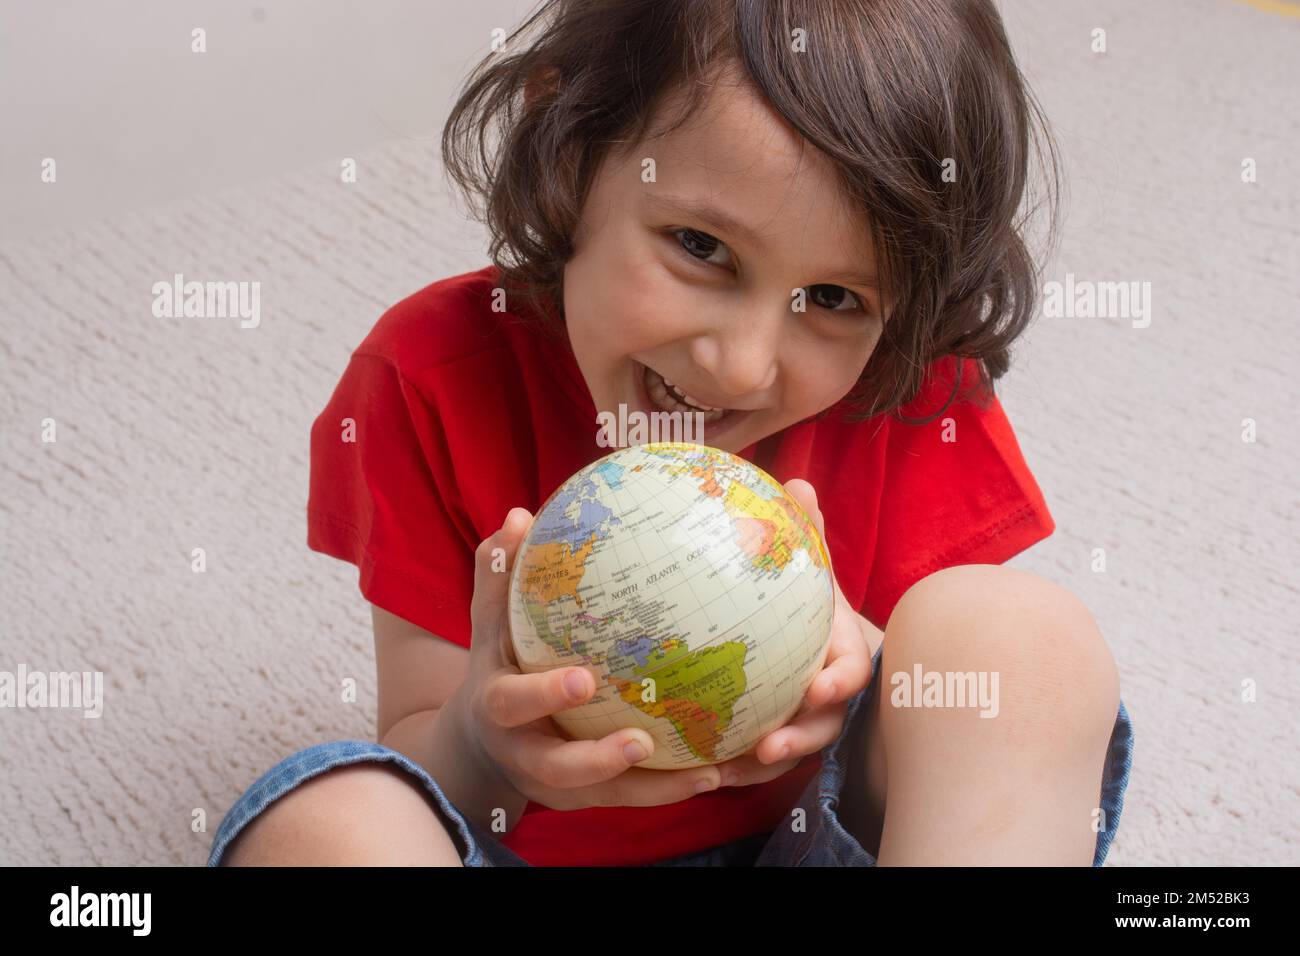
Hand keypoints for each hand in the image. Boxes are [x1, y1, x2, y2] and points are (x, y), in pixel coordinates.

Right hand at [443, 507, 724, 817]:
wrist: (483, 743)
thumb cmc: (499, 663)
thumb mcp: (490, 623)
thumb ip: (498, 574)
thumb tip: (519, 516)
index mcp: (499, 707)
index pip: (513, 703)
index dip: (544, 695)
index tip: (584, 679)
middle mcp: (525, 753)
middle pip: (558, 768)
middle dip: (598, 760)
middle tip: (643, 740)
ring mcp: (558, 784)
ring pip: (607, 795)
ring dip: (655, 787)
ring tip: (706, 771)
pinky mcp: (589, 799)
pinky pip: (633, 797)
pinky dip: (672, 787)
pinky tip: (717, 770)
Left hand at [711, 478, 879, 787]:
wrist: (827, 643)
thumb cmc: (815, 603)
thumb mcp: (814, 569)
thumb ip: (807, 532)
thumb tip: (797, 481)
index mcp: (843, 655)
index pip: (852, 675)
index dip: (840, 684)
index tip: (818, 689)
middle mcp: (831, 700)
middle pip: (823, 728)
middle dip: (797, 740)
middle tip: (765, 748)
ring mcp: (808, 725)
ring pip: (789, 754)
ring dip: (758, 768)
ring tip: (720, 773)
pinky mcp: (778, 742)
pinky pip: (756, 766)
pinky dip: (732, 770)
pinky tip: (695, 771)